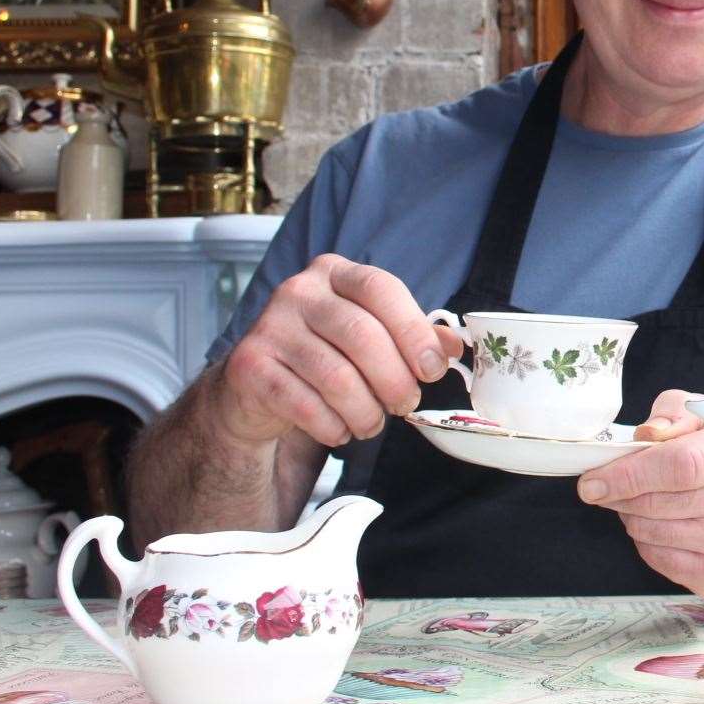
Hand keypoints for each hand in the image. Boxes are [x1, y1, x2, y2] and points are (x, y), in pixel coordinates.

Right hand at [215, 255, 460, 449]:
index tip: (433, 369)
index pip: (381, 288)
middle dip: (395, 380)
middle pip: (362, 335)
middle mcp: (298, 291)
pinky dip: (332, 427)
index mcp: (334, 273)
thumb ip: (412, 336)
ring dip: (365, 411)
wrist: (256, 387)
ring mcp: (269, 326)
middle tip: (405, 405)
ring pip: (336, 377)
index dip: (413, 331)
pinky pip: (305, 405)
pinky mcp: (249, 366)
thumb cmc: (326, 356)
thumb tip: (454, 346)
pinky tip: (338, 430)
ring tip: (371, 424)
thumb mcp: (370, 337)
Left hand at [577, 390, 703, 594]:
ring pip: (653, 534)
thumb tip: (647, 435)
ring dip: (631, 516)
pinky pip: (662, 560)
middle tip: (608, 486)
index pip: (676, 468)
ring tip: (638, 499)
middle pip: (657, 505)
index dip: (629, 475)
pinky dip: (646, 541)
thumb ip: (673, 413)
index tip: (591, 482)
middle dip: (620, 496)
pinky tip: (656, 521)